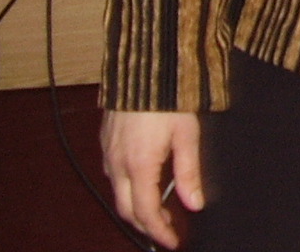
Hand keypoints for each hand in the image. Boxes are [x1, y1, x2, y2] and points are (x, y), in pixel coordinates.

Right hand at [101, 109, 202, 248]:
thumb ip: (189, 171)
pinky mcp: (105, 140)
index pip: (145, 212)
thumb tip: (194, 203)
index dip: (159, 231)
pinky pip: (112, 173)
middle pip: (126, 208)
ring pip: (117, 192)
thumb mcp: (187, 133)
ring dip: (136, 206)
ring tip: (159, 210)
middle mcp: (117, 162)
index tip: (173, 241)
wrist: (144, 65)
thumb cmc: (168, 96)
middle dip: (146, 224)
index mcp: (139, 164)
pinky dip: (127, 187)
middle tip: (167, 230)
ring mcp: (108, 152)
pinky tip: (144, 182)